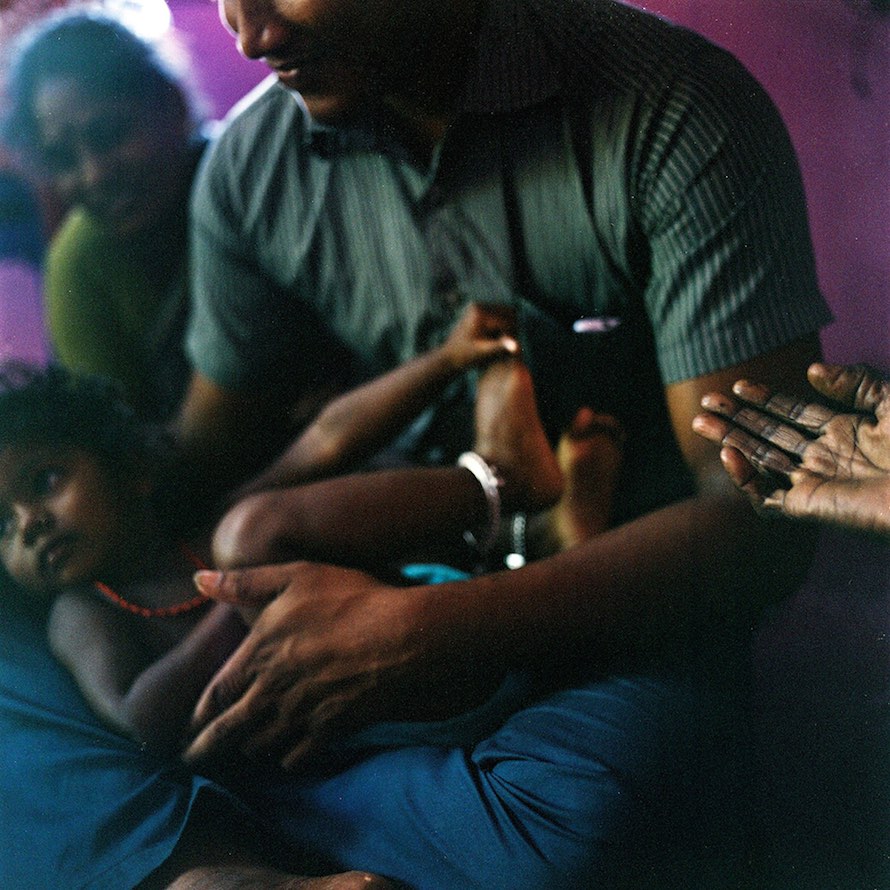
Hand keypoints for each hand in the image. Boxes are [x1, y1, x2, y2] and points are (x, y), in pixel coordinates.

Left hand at [182, 562, 492, 769]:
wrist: (401, 636)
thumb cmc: (348, 599)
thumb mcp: (295, 577)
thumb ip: (245, 583)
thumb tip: (199, 579)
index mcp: (260, 654)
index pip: (218, 692)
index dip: (200, 713)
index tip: (188, 726)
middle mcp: (274, 690)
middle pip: (230, 730)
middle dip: (207, 748)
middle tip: (191, 762)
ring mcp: (303, 713)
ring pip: (262, 745)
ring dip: (248, 750)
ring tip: (241, 754)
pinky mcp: (332, 728)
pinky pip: (299, 756)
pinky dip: (288, 759)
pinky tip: (286, 757)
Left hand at [442, 302, 518, 370]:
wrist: (448, 357)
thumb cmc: (465, 358)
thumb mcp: (483, 353)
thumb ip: (500, 347)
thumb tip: (517, 346)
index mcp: (480, 312)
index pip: (507, 321)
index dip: (511, 336)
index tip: (510, 350)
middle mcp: (478, 305)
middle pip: (508, 313)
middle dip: (510, 329)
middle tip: (507, 346)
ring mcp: (477, 306)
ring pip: (505, 313)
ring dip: (506, 327)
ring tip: (501, 344)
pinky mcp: (477, 310)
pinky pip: (498, 315)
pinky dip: (500, 326)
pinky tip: (496, 340)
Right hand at [693, 362, 889, 535]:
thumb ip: (856, 383)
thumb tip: (811, 370)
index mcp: (846, 432)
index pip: (794, 414)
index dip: (766, 399)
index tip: (741, 384)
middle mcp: (826, 457)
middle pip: (770, 434)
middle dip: (737, 418)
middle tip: (707, 402)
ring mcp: (817, 483)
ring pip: (762, 460)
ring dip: (731, 440)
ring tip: (701, 421)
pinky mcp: (814, 507)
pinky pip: (769, 498)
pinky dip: (746, 479)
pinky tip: (731, 454)